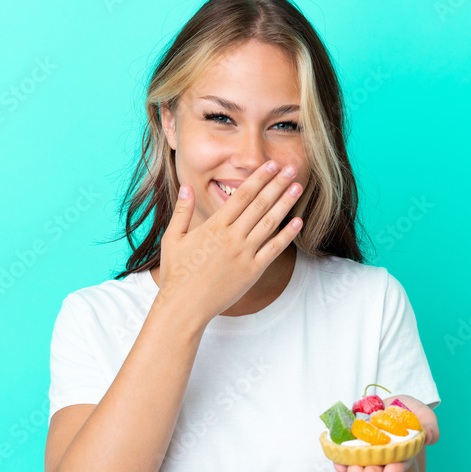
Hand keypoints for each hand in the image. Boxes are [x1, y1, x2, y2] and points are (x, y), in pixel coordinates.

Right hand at [157, 160, 303, 323]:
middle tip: (291, 168)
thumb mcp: (172, 239)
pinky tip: (298, 222)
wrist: (184, 306)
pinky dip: (287, 235)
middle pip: (260, 204)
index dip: (258, 178)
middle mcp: (232, 237)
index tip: (270, 165)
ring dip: (286, 203)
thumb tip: (186, 186)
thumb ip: (182, 211)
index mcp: (214, 226)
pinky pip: (274, 249)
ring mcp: (244, 254)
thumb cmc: (177, 274)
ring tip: (297, 187)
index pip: (241, 195)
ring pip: (270, 223)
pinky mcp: (252, 271)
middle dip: (277, 184)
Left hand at [332, 398, 438, 471]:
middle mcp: (382, 456)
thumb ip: (430, 427)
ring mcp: (366, 450)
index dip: (396, 469)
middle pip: (378, 468)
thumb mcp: (423, 416)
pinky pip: (343, 453)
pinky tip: (339, 465)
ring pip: (360, 463)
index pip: (400, 464)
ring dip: (355, 469)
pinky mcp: (351, 442)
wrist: (388, 403)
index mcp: (401, 453)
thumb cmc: (409, 412)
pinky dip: (340, 460)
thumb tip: (429, 436)